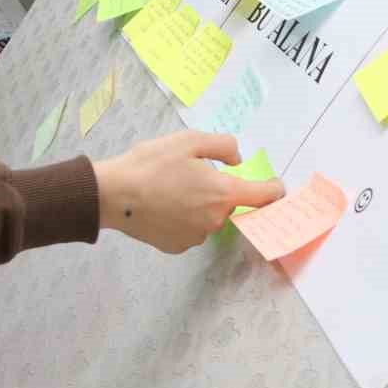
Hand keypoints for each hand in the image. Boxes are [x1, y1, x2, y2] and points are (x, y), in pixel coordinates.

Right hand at [92, 132, 285, 253]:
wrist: (113, 195)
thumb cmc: (151, 164)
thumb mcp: (189, 140)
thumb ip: (223, 146)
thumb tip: (237, 160)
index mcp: (223, 193)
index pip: (264, 195)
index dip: (273, 188)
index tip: (273, 185)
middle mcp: (215, 220)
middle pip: (228, 205)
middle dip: (217, 191)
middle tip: (189, 175)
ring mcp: (196, 236)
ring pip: (208, 218)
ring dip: (198, 206)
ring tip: (169, 190)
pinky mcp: (177, 246)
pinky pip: (189, 231)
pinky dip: (182, 220)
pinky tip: (161, 207)